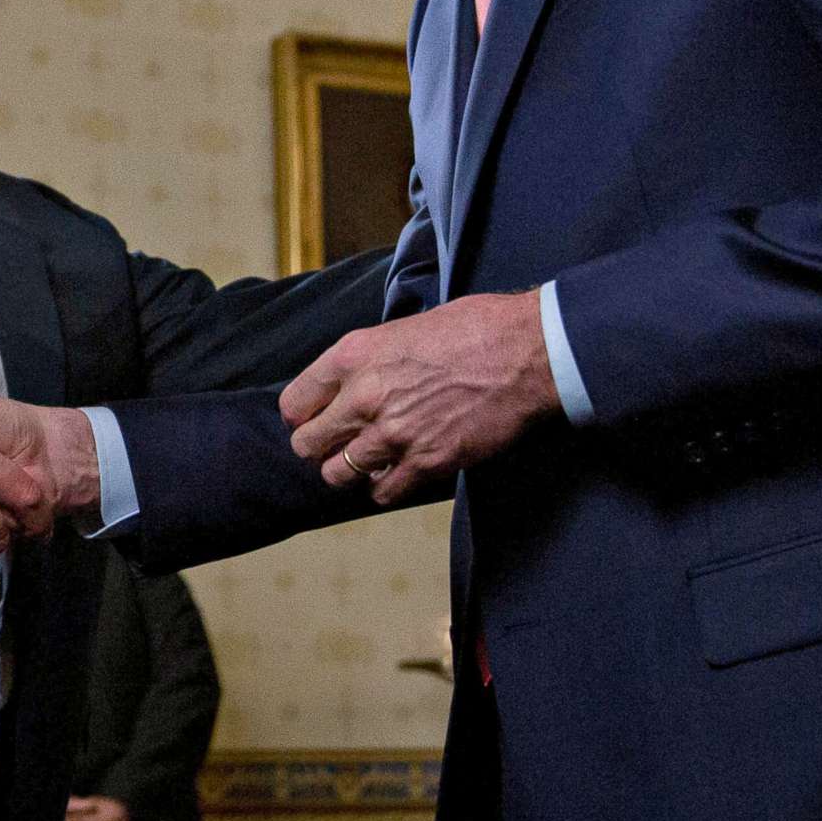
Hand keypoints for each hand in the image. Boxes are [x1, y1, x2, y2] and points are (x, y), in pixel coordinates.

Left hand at [280, 291, 559, 506]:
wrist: (526, 352)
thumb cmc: (474, 328)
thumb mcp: (404, 328)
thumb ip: (370, 359)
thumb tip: (354, 381)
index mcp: (354, 356)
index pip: (295, 402)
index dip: (302, 415)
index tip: (314, 419)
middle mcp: (364, 397)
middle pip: (308, 444)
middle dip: (320, 447)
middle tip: (338, 445)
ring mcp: (393, 434)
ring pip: (338, 474)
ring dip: (350, 471)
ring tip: (366, 462)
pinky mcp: (426, 462)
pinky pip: (383, 492)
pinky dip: (386, 487)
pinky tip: (397, 472)